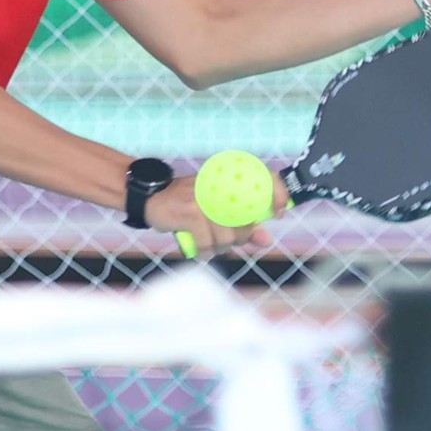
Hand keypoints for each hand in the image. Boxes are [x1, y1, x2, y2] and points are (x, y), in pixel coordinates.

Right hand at [143, 174, 287, 258]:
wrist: (151, 198)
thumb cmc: (188, 207)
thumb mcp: (216, 212)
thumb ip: (242, 225)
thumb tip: (266, 240)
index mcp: (228, 181)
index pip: (264, 179)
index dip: (278, 195)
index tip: (279, 213)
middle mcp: (219, 187)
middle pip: (245, 224)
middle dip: (237, 238)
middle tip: (222, 236)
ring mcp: (204, 199)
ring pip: (226, 238)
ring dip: (217, 247)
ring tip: (207, 241)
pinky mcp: (190, 213)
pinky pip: (207, 244)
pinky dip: (203, 251)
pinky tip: (198, 248)